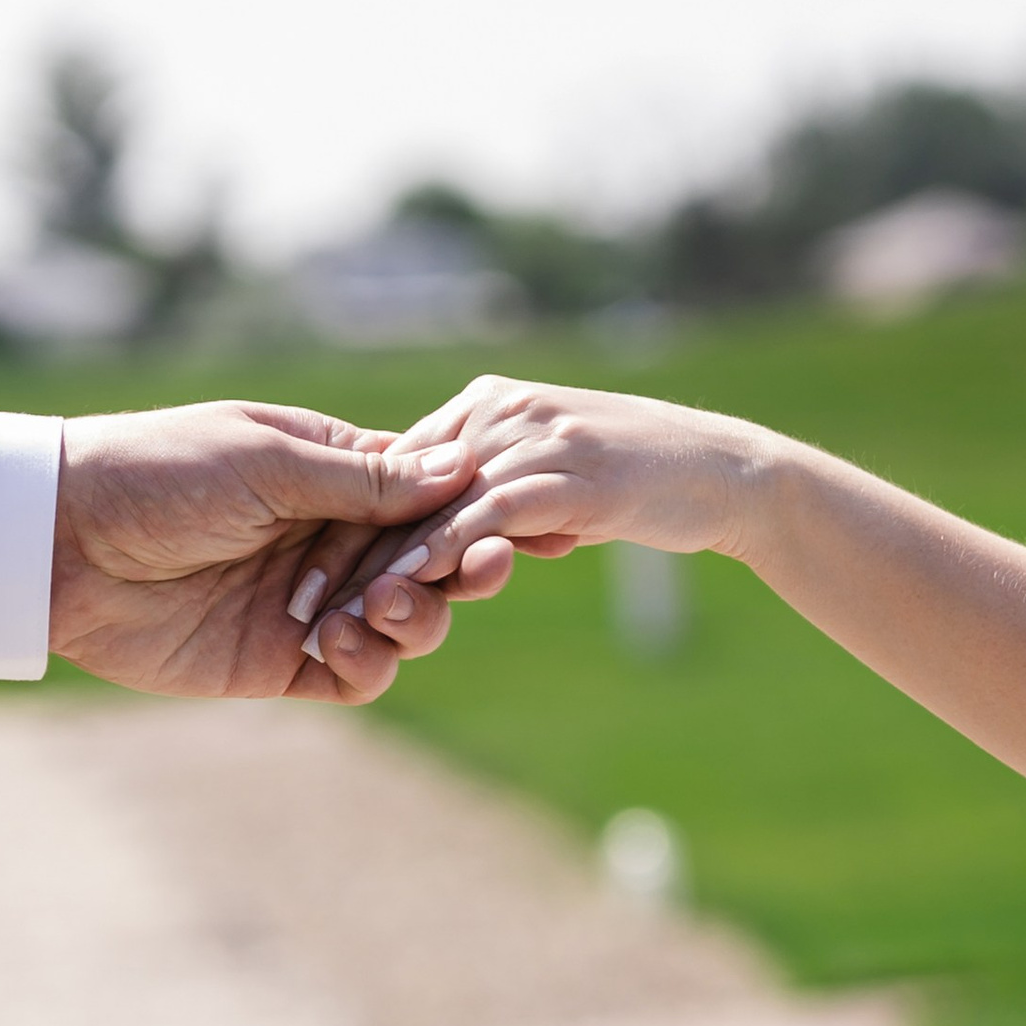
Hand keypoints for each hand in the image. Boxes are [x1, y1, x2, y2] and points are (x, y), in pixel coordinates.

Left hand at [49, 401, 481, 701]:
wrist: (62, 545)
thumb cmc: (157, 475)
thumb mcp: (266, 462)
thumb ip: (363, 478)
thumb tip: (461, 466)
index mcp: (330, 473)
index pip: (427, 496)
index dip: (470, 515)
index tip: (509, 526)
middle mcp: (329, 538)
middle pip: (429, 564)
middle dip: (457, 571)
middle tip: (475, 570)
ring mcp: (308, 602)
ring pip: (404, 624)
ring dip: (415, 619)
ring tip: (385, 608)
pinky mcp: (279, 661)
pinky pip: (356, 674)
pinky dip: (369, 662)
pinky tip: (340, 642)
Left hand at [287, 373, 773, 643]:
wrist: (732, 471)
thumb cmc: (647, 475)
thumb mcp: (552, 480)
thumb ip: (492, 492)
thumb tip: (441, 533)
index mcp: (483, 405)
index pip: (392, 468)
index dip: (345, 525)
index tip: (301, 578)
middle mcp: (494, 413)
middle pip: (393, 489)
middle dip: (340, 552)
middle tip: (293, 608)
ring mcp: (526, 442)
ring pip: (424, 513)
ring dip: (373, 573)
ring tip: (329, 620)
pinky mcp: (557, 480)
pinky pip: (475, 527)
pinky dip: (429, 567)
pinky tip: (396, 607)